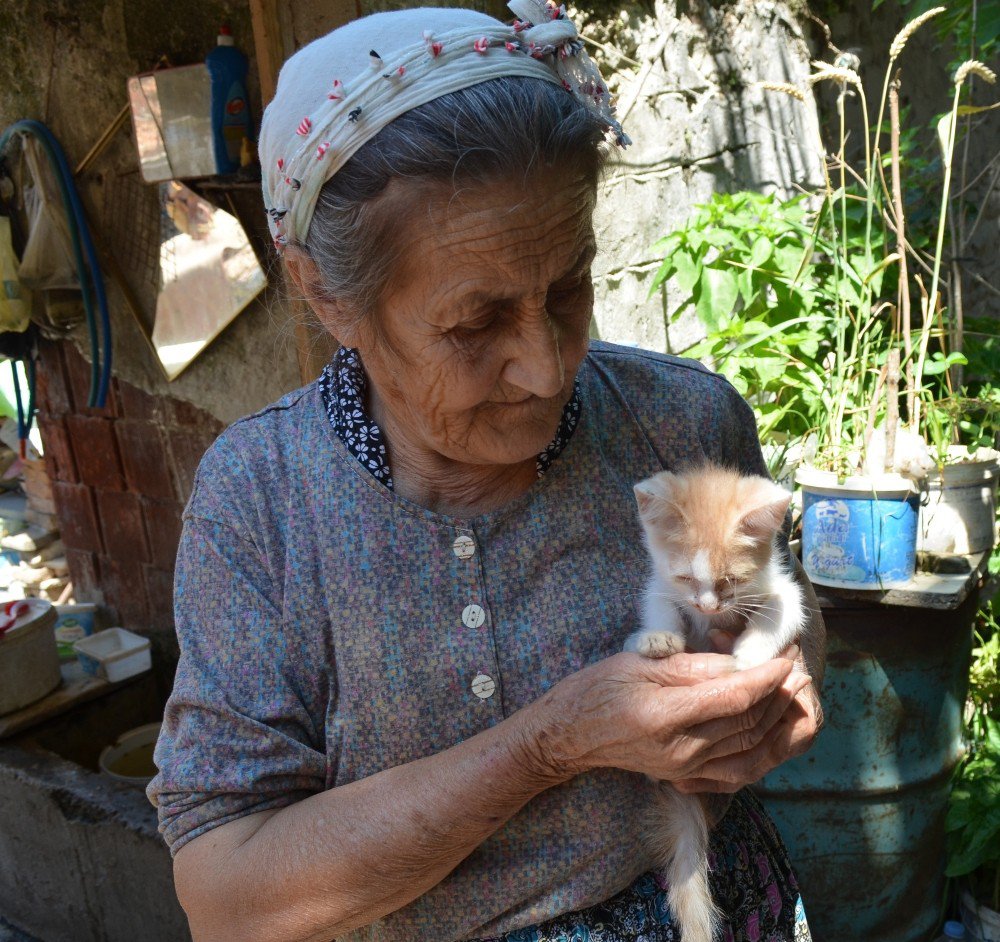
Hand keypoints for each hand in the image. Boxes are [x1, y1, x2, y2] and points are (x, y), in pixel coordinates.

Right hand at [524, 648, 810, 785]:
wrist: (570, 735)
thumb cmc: (597, 689)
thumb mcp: (639, 662)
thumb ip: (690, 665)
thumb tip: (736, 664)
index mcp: (663, 714)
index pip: (732, 697)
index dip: (764, 678)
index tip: (784, 658)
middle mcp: (680, 749)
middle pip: (747, 723)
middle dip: (778, 694)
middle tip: (796, 667)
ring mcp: (685, 769)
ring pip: (750, 748)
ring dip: (777, 720)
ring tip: (792, 693)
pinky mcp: (687, 777)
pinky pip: (738, 770)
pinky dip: (763, 750)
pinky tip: (772, 729)